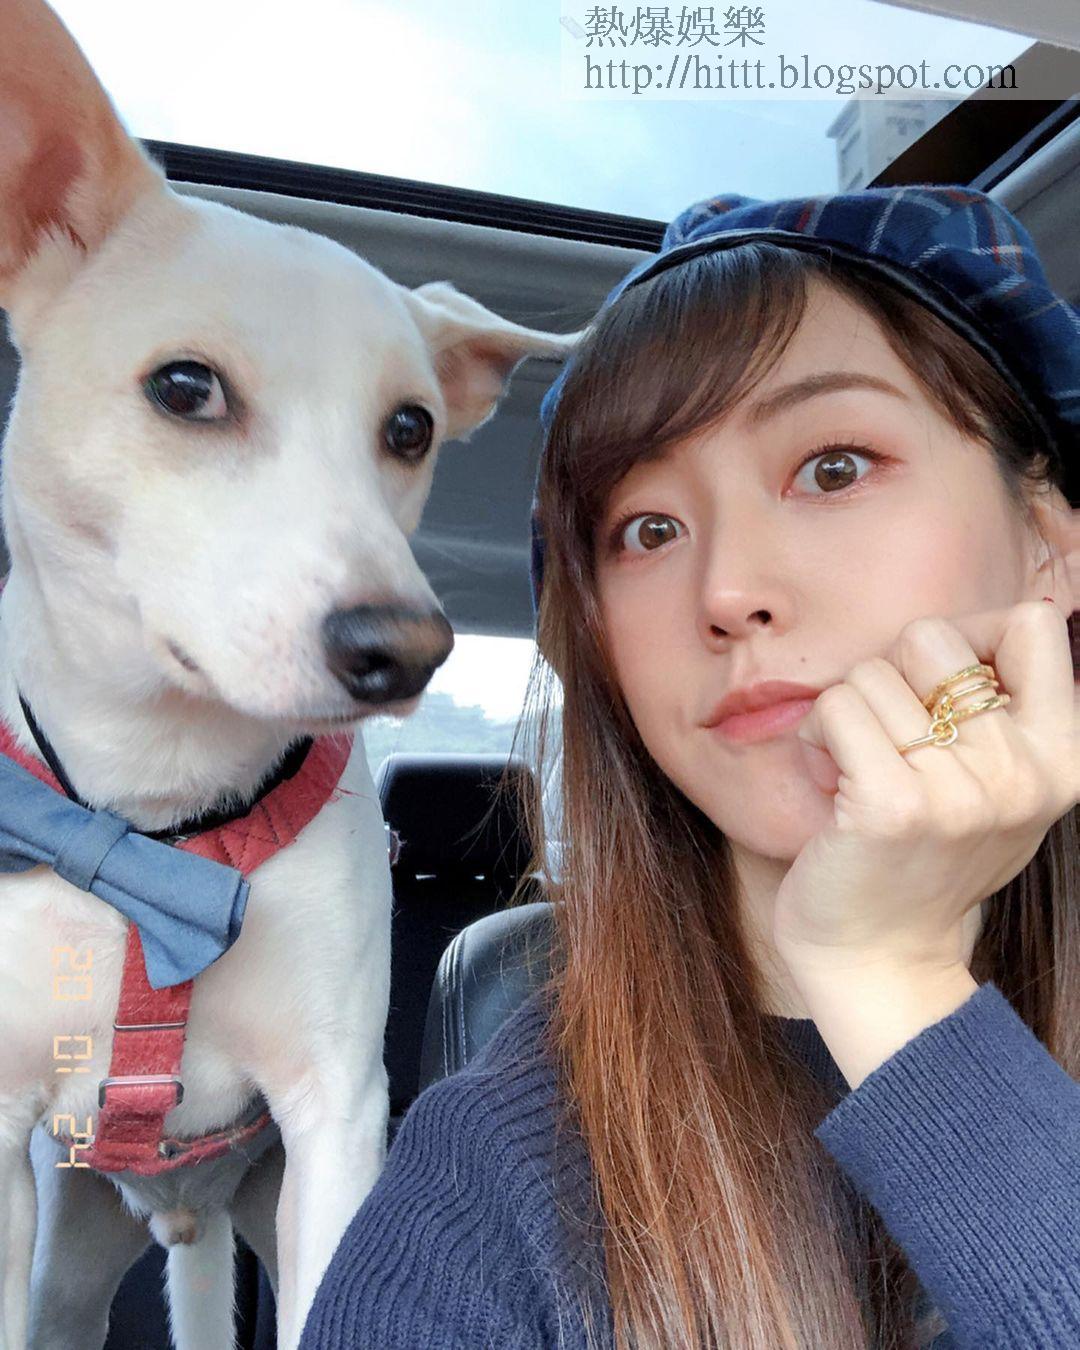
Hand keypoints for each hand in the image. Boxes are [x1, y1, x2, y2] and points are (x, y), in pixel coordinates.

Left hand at [772, 601, 1077, 981]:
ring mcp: (962, 791)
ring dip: (846, 712)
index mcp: (1063, 758)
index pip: (1033, 623)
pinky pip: (838, 707)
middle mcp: (1023, 774)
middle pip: (932, 636)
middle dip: (890, 671)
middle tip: (885, 732)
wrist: (879, 959)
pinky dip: (818, 732)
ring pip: (872, 672)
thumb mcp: (998, 788)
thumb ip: (1006, 712)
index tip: (936, 689)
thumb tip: (977, 627)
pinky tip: (828, 776)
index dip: (970, 634)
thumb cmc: (924, 859)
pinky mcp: (894, 806)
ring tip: (855, 767)